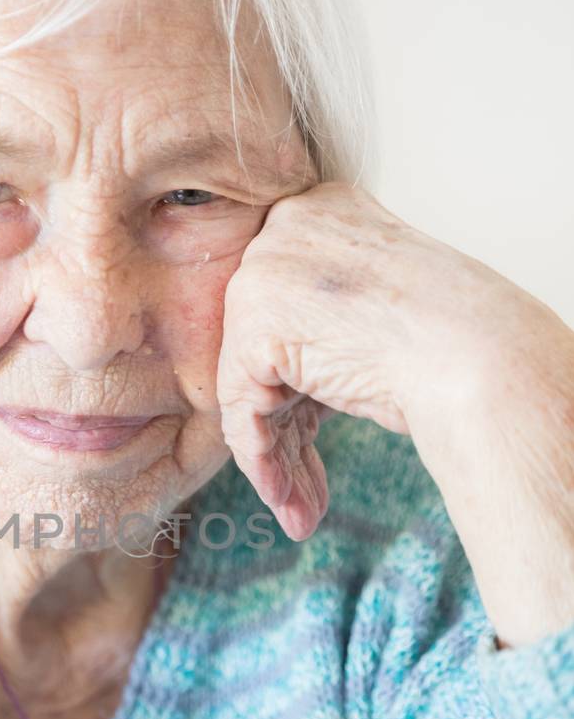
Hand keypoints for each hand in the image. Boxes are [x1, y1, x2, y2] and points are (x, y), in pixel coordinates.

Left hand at [215, 181, 531, 539]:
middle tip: (305, 488)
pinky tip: (293, 501)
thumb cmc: (454, 340)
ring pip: (249, 385)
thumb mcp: (377, 313)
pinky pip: (242, 409)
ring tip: (301, 508)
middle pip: (262, 349)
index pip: (284, 310)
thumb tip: (279, 384)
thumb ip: (321, 328)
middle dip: (286, 429)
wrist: (477, 353)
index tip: (312, 437)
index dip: (297, 386)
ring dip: (278, 459)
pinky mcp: (252, 320)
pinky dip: (263, 461)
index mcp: (322, 210)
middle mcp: (284, 226)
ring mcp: (263, 270)